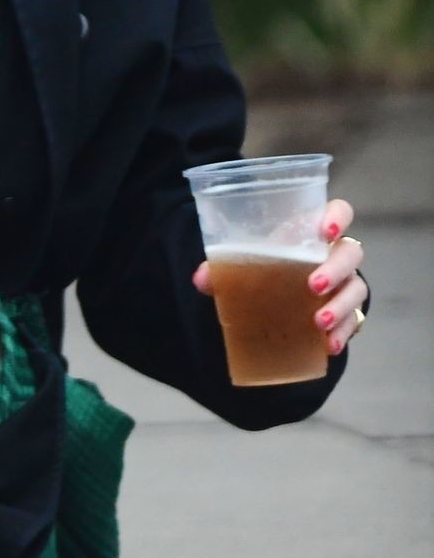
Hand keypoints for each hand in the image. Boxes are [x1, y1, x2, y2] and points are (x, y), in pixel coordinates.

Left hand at [192, 197, 369, 356]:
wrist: (278, 296)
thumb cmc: (269, 266)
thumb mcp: (248, 263)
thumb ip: (225, 267)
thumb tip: (200, 278)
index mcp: (312, 231)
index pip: (338, 212)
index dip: (337, 217)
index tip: (326, 231)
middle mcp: (335, 254)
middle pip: (351, 253)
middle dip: (335, 269)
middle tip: (313, 286)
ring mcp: (345, 283)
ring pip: (357, 288)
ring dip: (340, 305)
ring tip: (318, 322)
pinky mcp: (347, 311)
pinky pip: (355, 320)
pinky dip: (343, 332)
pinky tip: (328, 345)